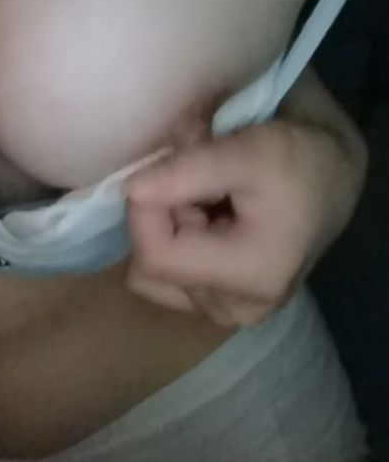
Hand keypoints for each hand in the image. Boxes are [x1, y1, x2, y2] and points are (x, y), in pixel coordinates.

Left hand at [125, 109, 366, 327]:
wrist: (332, 173)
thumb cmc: (299, 160)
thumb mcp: (247, 152)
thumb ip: (185, 172)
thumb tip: (128, 189)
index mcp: (249, 279)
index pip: (155, 256)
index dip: (145, 206)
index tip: (169, 162)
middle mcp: (235, 308)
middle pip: (151, 264)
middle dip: (162, 209)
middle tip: (194, 170)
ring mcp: (226, 309)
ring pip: (153, 270)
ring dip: (168, 222)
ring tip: (206, 189)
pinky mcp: (220, 299)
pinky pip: (168, 272)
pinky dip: (176, 236)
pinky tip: (207, 209)